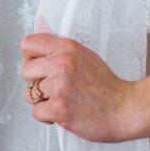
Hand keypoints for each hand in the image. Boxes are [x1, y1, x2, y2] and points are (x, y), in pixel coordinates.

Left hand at [20, 33, 136, 143]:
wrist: (124, 108)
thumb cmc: (105, 85)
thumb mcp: (84, 56)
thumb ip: (60, 49)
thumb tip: (37, 33)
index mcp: (67, 46)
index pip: (28, 44)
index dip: (31, 57)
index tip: (40, 66)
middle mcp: (62, 63)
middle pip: (25, 71)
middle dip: (36, 82)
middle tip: (53, 88)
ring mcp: (60, 85)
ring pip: (30, 94)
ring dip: (43, 101)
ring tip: (62, 100)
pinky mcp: (59, 108)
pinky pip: (37, 112)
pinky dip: (47, 117)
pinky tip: (63, 112)